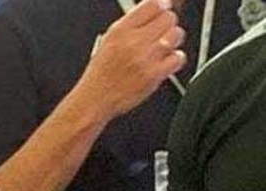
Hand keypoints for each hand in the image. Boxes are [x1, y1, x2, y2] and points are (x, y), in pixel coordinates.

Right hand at [76, 0, 185, 120]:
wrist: (94, 100)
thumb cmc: (101, 74)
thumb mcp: (108, 41)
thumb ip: (132, 23)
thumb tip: (157, 7)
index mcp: (119, 31)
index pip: (153, 4)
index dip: (162, 7)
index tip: (162, 11)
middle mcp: (132, 42)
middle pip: (169, 17)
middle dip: (167, 25)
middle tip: (160, 35)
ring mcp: (145, 58)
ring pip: (176, 34)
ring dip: (172, 41)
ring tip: (162, 49)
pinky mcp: (155, 74)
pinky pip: (178, 57)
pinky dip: (175, 60)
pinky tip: (163, 63)